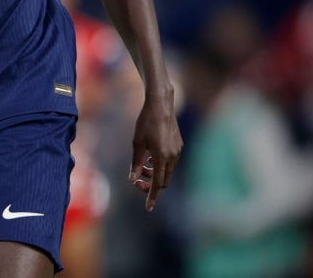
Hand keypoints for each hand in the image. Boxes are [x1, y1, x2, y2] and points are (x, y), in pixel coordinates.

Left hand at [129, 92, 182, 211]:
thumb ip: (136, 163)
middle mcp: (173, 156)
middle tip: (137, 181)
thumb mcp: (136, 143)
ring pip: (167, 171)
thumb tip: (133, 179)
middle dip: (151, 184)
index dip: (151, 196)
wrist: (161, 104)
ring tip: (143, 166)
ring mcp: (178, 151)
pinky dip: (161, 164)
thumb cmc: (145, 122)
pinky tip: (151, 157)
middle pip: (163, 180)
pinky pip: (171, 161)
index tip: (148, 208)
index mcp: (162, 157)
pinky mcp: (179, 145)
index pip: (157, 184)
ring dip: (156, 174)